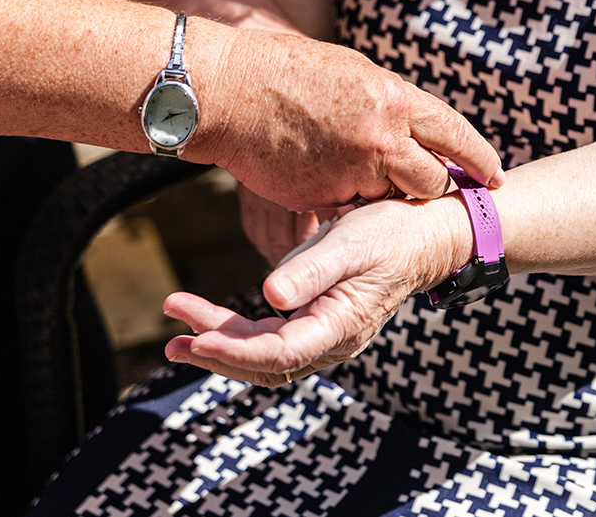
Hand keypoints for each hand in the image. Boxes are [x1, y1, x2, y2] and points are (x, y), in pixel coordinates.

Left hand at [163, 196, 471, 385]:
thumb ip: (312, 268)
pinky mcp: (319, 323)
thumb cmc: (392, 232)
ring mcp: (327, 336)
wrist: (424, 235)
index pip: (281, 353)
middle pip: (266, 363)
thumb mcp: (353, 241)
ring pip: (266, 358)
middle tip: (171, 335)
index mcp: (341, 325)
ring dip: (221, 347)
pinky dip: (238, 338)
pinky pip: (272, 344)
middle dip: (215, 351)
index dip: (235, 350)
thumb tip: (269, 295)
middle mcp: (333, 341)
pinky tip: (212, 326)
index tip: (195, 335)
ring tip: (177, 334)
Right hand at [202, 31, 503, 211]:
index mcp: (396, 100)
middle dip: (432, 186)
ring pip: (388, 199)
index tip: (495, 176)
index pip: (455, 135)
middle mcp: (383, 139)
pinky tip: (318, 173)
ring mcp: (354, 173)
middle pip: (432, 182)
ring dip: (380, 193)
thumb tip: (417, 127)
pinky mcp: (324, 198)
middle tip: (428, 186)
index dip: (480, 158)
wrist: (227, 91)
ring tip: (348, 166)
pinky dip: (340, 199)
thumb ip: (391, 105)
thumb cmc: (288, 73)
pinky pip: (347, 209)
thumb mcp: (354, 73)